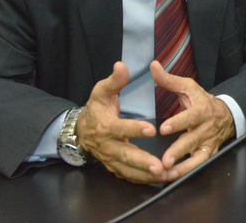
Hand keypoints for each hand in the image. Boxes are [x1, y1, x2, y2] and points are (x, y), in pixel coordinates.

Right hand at [77, 62, 165, 182]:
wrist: (80, 131)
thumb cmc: (96, 109)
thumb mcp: (101, 91)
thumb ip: (114, 81)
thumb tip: (122, 66)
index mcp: (105, 126)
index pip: (120, 128)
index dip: (134, 129)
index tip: (151, 129)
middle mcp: (107, 146)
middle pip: (125, 155)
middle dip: (143, 162)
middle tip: (159, 166)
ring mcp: (111, 159)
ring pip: (129, 170)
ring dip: (146, 175)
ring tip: (165, 175)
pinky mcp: (115, 167)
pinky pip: (130, 176)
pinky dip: (144, 180)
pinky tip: (160, 179)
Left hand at [150, 61, 235, 179]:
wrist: (226, 114)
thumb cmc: (201, 100)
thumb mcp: (188, 87)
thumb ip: (169, 80)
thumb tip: (152, 65)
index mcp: (201, 110)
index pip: (190, 117)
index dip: (178, 123)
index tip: (163, 128)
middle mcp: (206, 128)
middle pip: (193, 140)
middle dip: (179, 150)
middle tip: (165, 159)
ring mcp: (208, 142)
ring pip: (197, 157)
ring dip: (182, 166)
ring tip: (166, 172)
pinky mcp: (208, 153)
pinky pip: (198, 165)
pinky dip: (186, 172)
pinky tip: (171, 177)